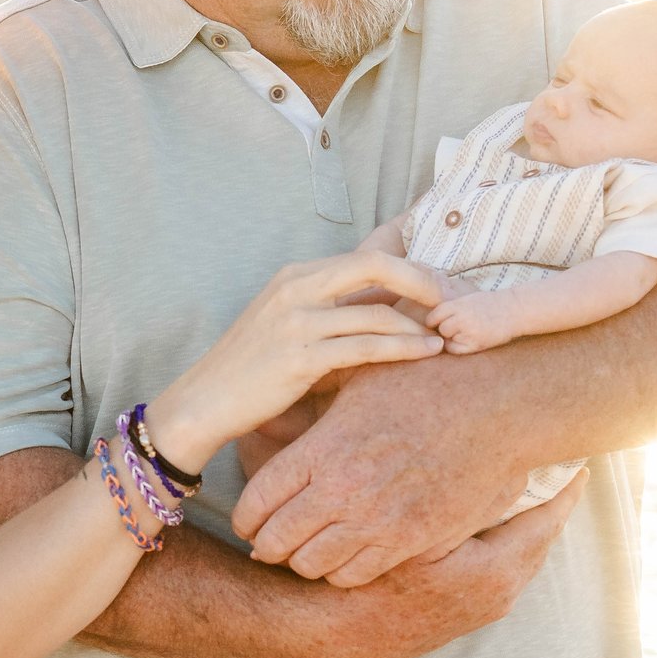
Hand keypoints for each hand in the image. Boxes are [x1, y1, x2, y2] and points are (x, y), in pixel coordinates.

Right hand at [150, 251, 448, 470]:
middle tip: (451, 302)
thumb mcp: (289, 324)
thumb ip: (333, 311)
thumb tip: (392, 308)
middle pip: (375, 265)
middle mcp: (296, 288)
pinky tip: (425, 354)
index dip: (410, 269)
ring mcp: (296, 321)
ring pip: (377, 311)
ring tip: (446, 337)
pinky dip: (403, 348)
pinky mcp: (300, 357)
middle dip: (422, 281)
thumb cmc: (251, 369)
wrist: (204, 401)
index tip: (438, 288)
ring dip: (420, 324)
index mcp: (295, 275)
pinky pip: (365, 346)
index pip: (366, 257)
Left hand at [232, 351, 533, 584]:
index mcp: (322, 449)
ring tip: (308, 547)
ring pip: (312, 565)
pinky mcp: (413, 541)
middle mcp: (344, 491)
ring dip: (303, 559)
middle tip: (270, 540)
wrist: (499, 404)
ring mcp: (379, 521)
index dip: (245, 517)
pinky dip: (343, 569)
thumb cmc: (425, 381)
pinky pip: (356, 575)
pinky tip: (347, 552)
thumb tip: (271, 412)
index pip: (257, 502)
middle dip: (267, 543)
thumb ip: (312, 403)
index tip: (248, 519)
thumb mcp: (357, 378)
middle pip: (276, 542)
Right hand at [298, 476, 585, 657]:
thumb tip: (501, 470)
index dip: (563, 489)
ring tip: (532, 489)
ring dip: (529, 523)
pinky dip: (509, 541)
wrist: (338, 636)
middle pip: (540, 538)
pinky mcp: (471, 611)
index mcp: (495, 572)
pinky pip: (505, 567)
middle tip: (559, 468)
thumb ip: (457, 506)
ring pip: (523, 553)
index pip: (546, 520)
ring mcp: (487, 605)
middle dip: (550, 504)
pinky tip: (493, 520)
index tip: (578, 463)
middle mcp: (501, 592)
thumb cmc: (369, 583)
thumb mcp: (411, 537)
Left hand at [427, 289, 521, 354]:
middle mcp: (460, 318)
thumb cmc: (489, 304)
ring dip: (452, 338)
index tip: (441, 322)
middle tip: (460, 326)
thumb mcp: (466, 298)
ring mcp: (467, 332)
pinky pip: (455, 350)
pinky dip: (459, 347)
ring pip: (446, 339)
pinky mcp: (475, 344)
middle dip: (445, 329)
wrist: (514, 310)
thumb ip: (448, 308)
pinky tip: (471, 339)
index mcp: (456, 304)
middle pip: (439, 329)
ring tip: (468, 331)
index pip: (432, 317)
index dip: (435, 321)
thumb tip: (427, 322)